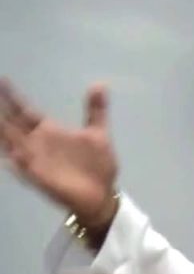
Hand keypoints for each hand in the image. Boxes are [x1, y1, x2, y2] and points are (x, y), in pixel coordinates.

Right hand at [0, 79, 119, 228]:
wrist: (103, 194)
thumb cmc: (97, 166)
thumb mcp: (98, 134)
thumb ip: (95, 110)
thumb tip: (100, 84)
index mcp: (48, 130)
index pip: (24, 110)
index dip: (11, 96)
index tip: (2, 79)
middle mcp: (36, 142)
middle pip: (11, 122)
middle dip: (0, 109)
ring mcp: (35, 159)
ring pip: (9, 140)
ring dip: (1, 130)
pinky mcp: (37, 175)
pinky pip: (18, 165)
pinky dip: (11, 158)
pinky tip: (7, 154)